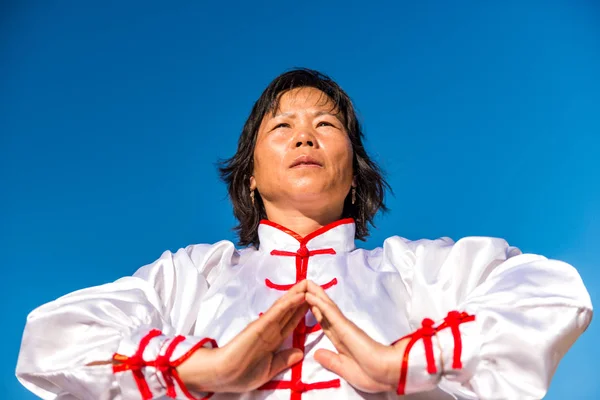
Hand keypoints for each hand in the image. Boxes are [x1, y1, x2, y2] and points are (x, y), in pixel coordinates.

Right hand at [178, 280, 308, 392]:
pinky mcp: (262, 324)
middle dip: (301, 299)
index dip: (301, 313)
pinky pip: (278, 312)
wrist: (225, 375)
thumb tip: (300, 352)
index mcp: (273, 340)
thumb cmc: (242, 374)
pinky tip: (300, 296)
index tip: (312, 304)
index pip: (290, 323)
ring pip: (284, 307)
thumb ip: (284, 360)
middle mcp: (271, 330)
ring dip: (296, 295)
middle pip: (289, 311)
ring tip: (308, 283)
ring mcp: (266, 325)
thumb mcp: (270, 369)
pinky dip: (289, 303)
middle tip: (312, 286)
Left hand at [305, 280, 408, 392]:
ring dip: (316, 295)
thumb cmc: (370, 374)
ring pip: (327, 308)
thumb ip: (331, 361)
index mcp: (342, 342)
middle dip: (315, 299)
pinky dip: (319, 303)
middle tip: (305, 286)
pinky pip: (329, 312)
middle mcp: (342, 331)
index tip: (308, 304)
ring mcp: (343, 326)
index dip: (317, 314)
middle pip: (325, 312)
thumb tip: (317, 354)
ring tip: (306, 283)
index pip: (326, 325)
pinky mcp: (344, 326)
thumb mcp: (344, 369)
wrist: (385, 374)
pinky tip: (310, 296)